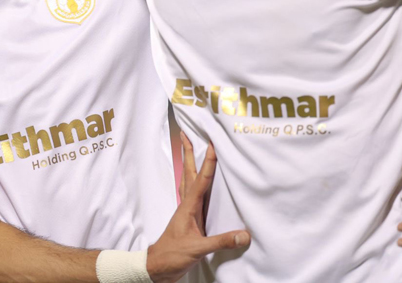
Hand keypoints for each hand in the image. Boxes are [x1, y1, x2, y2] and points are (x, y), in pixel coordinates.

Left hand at [146, 134, 250, 282]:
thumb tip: (245, 235)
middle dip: (189, 153)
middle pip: (190, 173)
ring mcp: (187, 212)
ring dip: (191, 164)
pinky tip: (200, 183)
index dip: (207, 162)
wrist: (157, 268)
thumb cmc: (171, 256)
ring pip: (190, 182)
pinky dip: (196, 183)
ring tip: (191, 149)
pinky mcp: (190, 220)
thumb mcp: (197, 249)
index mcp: (188, 207)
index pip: (200, 180)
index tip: (212, 144)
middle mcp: (187, 205)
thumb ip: (220, 241)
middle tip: (188, 133)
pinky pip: (194, 195)